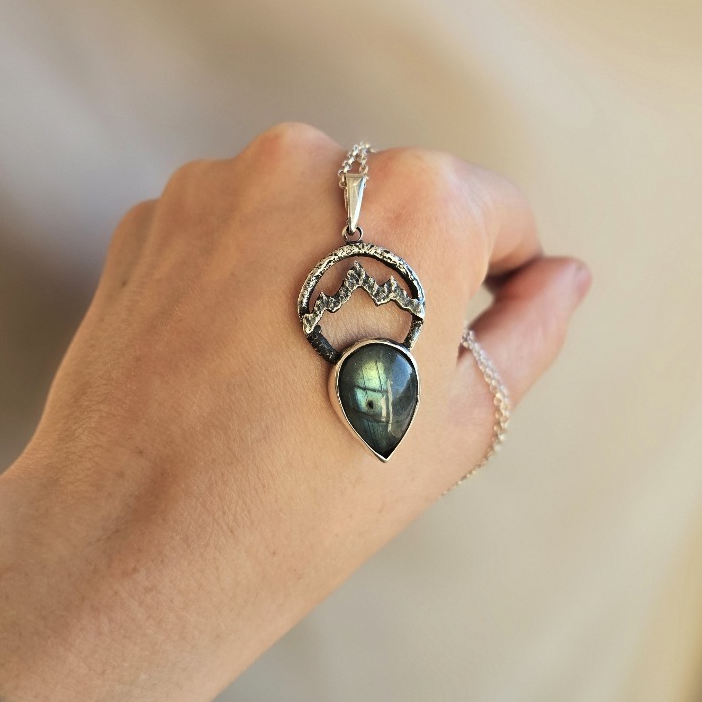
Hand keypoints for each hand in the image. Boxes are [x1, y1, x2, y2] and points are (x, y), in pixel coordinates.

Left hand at [2, 121, 589, 701]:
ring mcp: (217, 180)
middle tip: (362, 372)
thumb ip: (532, 330)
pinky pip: (230, 228)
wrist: (135, 545)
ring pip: (309, 211)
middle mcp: (313, 156)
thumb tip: (566, 275)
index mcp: (417, 197)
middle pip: (398, 202)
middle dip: (399, 271)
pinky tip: (226, 356)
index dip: (493, 284)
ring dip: (317, 266)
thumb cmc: (314, 499)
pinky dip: (241, 275)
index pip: (497, 213)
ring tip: (284, 370)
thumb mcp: (459, 424)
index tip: (450, 349)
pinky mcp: (152, 214)